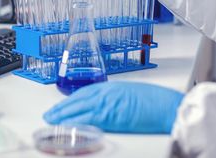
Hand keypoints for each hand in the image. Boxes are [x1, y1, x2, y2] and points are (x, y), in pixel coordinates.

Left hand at [43, 81, 183, 133]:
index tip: (60, 106)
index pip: (84, 93)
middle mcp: (106, 93)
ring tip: (51, 122)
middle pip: (77, 101)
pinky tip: (67, 128)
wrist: (167, 106)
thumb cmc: (155, 100)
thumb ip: (114, 98)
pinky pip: (88, 121)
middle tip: (49, 115)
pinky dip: (75, 124)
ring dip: (63, 116)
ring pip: (79, 110)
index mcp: (111, 87)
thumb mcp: (130, 93)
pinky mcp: (111, 117)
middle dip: (61, 108)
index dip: (70, 100)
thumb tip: (104, 106)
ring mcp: (108, 104)